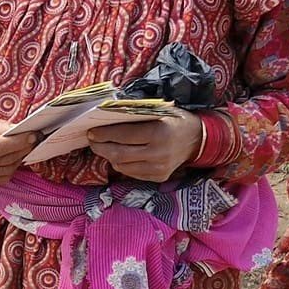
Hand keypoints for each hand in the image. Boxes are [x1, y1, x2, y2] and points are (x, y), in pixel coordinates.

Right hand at [0, 113, 41, 188]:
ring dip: (19, 158)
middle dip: (23, 148)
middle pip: (4, 159)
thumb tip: (21, 130)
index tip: (32, 135)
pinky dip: (11, 167)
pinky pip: (2, 177)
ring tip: (24, 146)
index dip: (18, 142)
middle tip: (34, 138)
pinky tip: (12, 157)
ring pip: (6, 170)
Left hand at [85, 110, 204, 182]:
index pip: (123, 135)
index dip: (104, 134)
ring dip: (109, 156)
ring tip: (103, 146)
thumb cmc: (174, 120)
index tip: (91, 131)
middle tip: (92, 140)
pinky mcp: (158, 177)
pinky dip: (121, 164)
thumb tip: (105, 115)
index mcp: (158, 133)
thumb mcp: (158, 110)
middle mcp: (158, 153)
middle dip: (100, 147)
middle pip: (119, 154)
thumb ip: (134, 113)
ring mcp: (159, 169)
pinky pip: (131, 173)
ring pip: (122, 166)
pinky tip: (118, 155)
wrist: (197, 139)